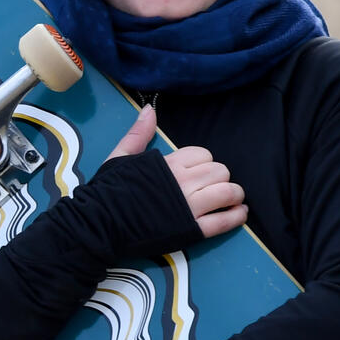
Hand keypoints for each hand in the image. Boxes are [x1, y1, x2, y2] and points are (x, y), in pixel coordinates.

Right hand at [108, 104, 247, 239]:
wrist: (99, 224)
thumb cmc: (107, 192)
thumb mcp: (120, 157)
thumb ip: (138, 133)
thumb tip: (149, 109)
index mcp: (169, 163)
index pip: (203, 155)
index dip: (203, 164)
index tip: (197, 174)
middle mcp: (183, 181)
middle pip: (220, 171)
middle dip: (220, 178)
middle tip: (214, 188)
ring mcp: (189, 206)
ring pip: (228, 192)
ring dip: (234, 195)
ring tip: (232, 200)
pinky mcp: (191, 230)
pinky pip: (223, 221)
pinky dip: (236, 216)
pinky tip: (240, 213)